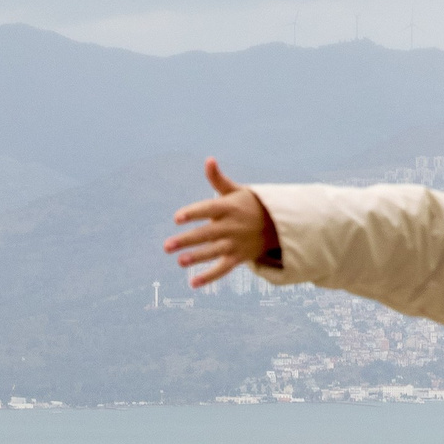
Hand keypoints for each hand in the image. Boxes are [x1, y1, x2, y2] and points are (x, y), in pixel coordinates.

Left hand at [165, 158, 278, 288]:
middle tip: (167, 246)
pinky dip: (209, 277)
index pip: (208, 209)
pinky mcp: (238, 258)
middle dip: (187, 240)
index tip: (176, 218)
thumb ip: (218, 179)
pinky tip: (193, 283)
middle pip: (206, 234)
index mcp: (229, 207)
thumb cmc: (249, 204)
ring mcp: (235, 243)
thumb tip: (208, 160)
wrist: (277, 224)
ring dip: (197, 258)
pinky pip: (223, 269)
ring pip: (214, 252)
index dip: (193, 213)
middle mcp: (231, 226)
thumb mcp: (236, 191)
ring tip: (180, 261)